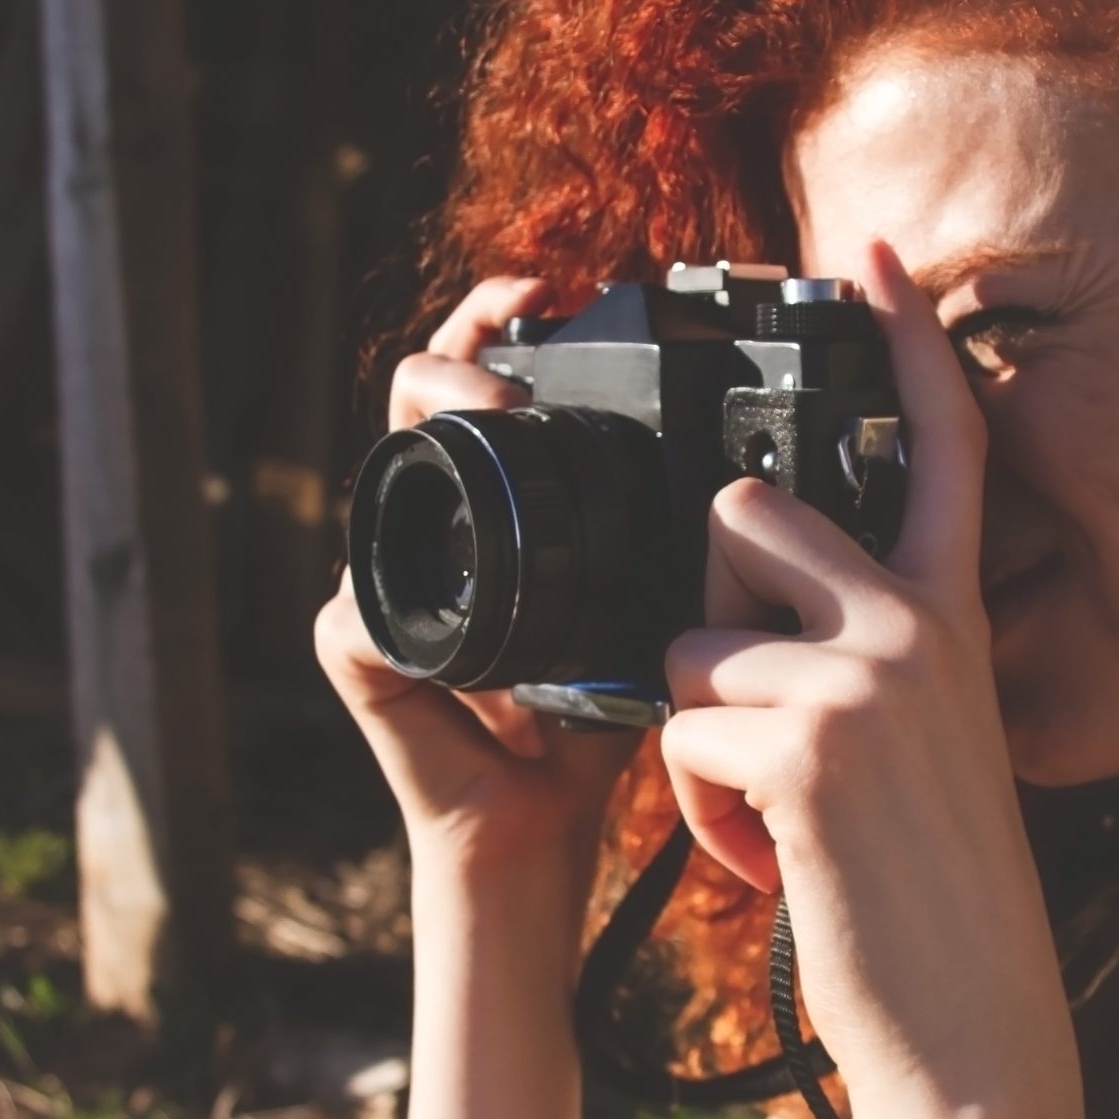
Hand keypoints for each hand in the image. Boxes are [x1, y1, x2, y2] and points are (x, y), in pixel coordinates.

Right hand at [315, 276, 640, 886]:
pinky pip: (357, 611)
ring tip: (491, 403)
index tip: (546, 288)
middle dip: (454, 351)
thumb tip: (762, 472)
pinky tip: (467, 586)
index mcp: (497, 515)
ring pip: (380, 479)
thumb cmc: (593, 728)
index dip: (494, 327)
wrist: (541, 830)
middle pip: (414, 407)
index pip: (477, 390)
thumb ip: (677, 543)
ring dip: (428, 428)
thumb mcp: (650, 609)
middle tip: (514, 340)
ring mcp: (384, 588)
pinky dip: (406, 603)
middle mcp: (430, 534)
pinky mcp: (358, 656)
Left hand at [659, 243, 1075, 1118]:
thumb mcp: (927, 748)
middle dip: (712, 606)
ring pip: (689, 645)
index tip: (862, 255)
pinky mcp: (806, 750)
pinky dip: (704, 816)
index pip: (937, 447)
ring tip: (778, 821)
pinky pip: (681, 740)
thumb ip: (865, 660)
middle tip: (763, 716)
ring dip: (703, 740)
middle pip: (743, 514)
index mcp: (953, 621)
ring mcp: (865, 683)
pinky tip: (773, 863)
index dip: (902, 342)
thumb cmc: (929, 896)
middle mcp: (918, 628)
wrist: (971, 1029)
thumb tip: (741, 613)